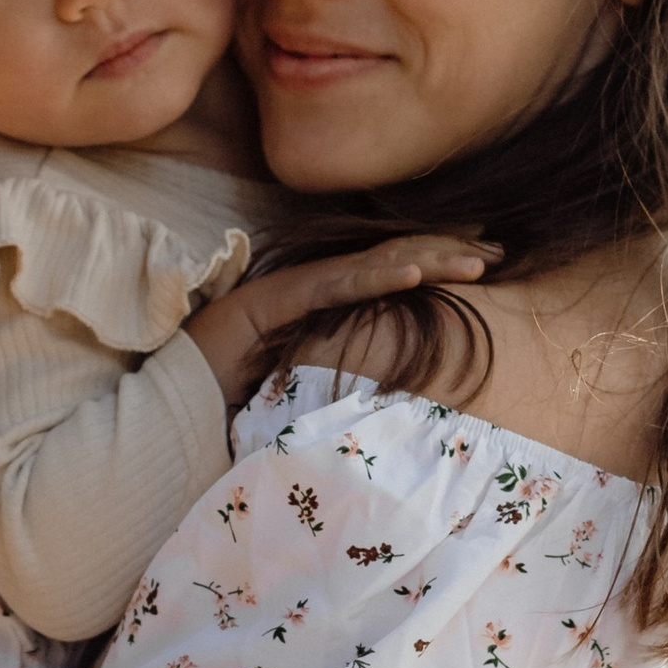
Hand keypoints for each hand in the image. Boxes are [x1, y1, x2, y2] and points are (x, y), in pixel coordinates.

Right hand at [184, 234, 494, 402]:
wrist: (168, 418)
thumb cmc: (228, 416)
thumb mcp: (308, 396)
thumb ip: (344, 381)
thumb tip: (396, 399)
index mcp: (320, 307)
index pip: (388, 275)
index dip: (436, 261)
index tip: (483, 261)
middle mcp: (306, 289)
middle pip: (389, 259)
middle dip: (447, 251)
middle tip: (498, 249)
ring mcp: (288, 290)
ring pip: (370, 266)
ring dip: (429, 259)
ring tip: (478, 261)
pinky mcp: (270, 301)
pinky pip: (335, 287)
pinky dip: (378, 278)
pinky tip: (419, 274)